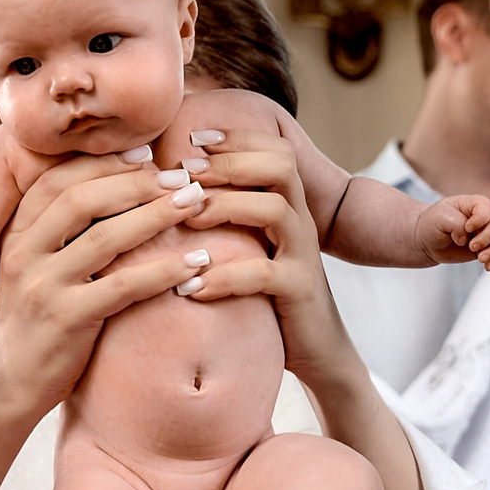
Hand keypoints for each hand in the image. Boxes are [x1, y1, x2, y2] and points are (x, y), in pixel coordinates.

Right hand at [0, 154, 209, 432]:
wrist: (11, 384)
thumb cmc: (38, 319)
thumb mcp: (36, 267)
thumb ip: (62, 231)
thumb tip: (119, 184)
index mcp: (16, 233)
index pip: (57, 179)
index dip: (104, 162)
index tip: (148, 153)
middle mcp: (23, 253)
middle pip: (82, 198)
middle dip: (137, 182)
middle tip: (182, 178)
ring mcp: (42, 287)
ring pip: (104, 237)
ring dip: (156, 216)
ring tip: (195, 204)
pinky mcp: (65, 321)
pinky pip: (123, 287)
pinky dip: (163, 271)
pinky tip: (195, 262)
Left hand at [174, 129, 360, 388]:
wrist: (314, 352)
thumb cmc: (267, 296)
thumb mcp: (249, 249)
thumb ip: (228, 218)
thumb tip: (175, 190)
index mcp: (288, 205)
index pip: (274, 150)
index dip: (237, 137)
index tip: (192, 137)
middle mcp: (300, 222)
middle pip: (280, 166)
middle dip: (228, 162)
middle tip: (183, 172)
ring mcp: (303, 256)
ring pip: (274, 209)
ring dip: (225, 206)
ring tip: (186, 219)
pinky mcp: (300, 292)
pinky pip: (265, 274)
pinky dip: (225, 277)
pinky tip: (192, 288)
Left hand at [420, 195, 489, 269]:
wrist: (427, 240)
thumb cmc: (433, 223)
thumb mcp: (440, 218)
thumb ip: (456, 224)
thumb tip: (466, 239)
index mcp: (473, 204)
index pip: (487, 207)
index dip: (481, 219)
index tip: (467, 228)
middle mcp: (484, 218)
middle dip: (487, 238)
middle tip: (471, 247)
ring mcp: (487, 234)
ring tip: (481, 259)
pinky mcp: (487, 249)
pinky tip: (488, 267)